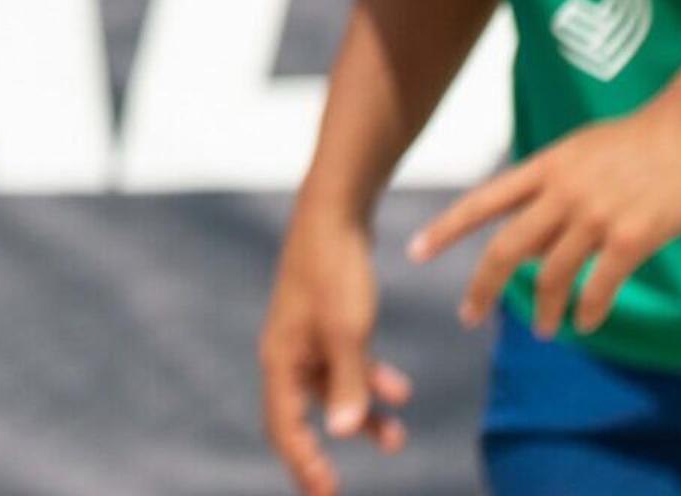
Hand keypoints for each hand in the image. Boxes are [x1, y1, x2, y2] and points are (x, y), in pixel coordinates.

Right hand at [258, 210, 408, 495]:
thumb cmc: (335, 269)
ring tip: (396, 439)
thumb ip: (348, 381)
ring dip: (362, 417)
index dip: (303, 464)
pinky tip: (400, 390)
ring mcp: (306, 338)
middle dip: (324, 451)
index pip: (285, 426)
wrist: (336, 212)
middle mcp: (288, 353)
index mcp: (281, 358)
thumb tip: (343, 431)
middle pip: (300, 417)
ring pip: (331, 394)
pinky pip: (344, 367)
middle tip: (337, 487)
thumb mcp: (348, 330)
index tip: (327, 493)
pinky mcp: (326, 323)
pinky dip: (370, 383)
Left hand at [410, 96, 680, 340]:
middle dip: (482, 287)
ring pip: (551, 275)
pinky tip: (586, 323)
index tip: (415, 252)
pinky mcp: (630, 238)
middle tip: (469, 315)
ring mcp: (594, 216)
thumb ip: (550, 189)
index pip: (482, 200)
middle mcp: (561, 193)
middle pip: (506, 249)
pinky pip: (599, 286)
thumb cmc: (638, 139)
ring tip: (541, 330)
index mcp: (544, 168)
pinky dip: (588, 310)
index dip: (446, 228)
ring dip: (542, 309)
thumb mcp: (579, 152)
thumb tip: (529, 235)